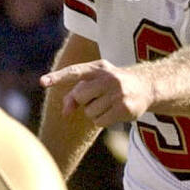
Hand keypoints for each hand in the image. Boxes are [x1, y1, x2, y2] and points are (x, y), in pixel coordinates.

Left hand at [41, 60, 155, 125]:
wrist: (146, 86)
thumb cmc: (113, 84)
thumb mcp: (95, 82)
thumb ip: (75, 93)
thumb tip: (65, 112)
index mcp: (99, 68)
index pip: (74, 72)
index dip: (57, 77)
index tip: (42, 82)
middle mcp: (109, 78)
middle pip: (80, 96)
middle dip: (84, 101)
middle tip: (98, 97)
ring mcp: (117, 94)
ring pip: (89, 112)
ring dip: (95, 112)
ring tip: (109, 104)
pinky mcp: (124, 109)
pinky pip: (99, 122)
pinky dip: (102, 120)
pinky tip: (113, 112)